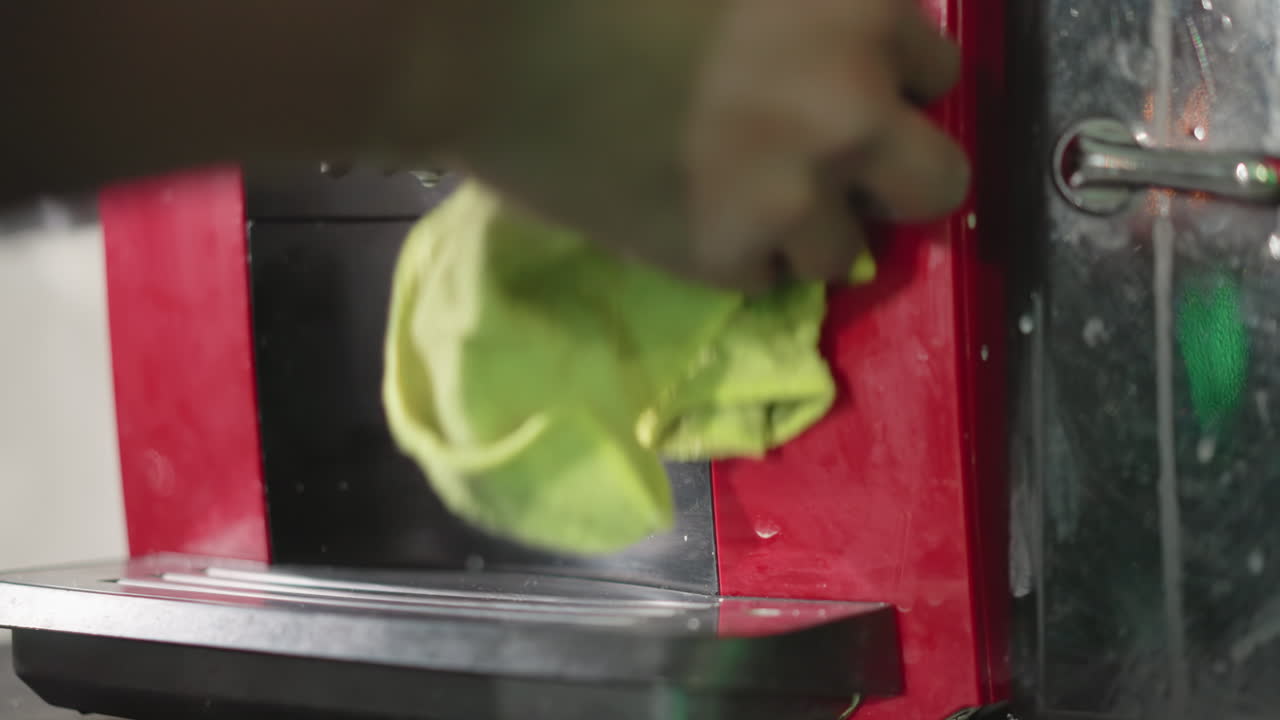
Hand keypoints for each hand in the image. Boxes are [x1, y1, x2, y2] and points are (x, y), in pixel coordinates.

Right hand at [438, 0, 967, 291]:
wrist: (482, 43)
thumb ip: (815, 0)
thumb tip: (854, 40)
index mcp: (861, 12)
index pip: (939, 77)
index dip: (891, 84)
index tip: (848, 89)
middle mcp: (851, 110)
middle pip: (938, 184)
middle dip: (892, 177)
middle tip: (834, 166)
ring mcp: (792, 196)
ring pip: (847, 250)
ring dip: (808, 227)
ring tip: (739, 194)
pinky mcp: (723, 258)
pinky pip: (765, 278)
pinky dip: (739, 254)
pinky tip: (687, 211)